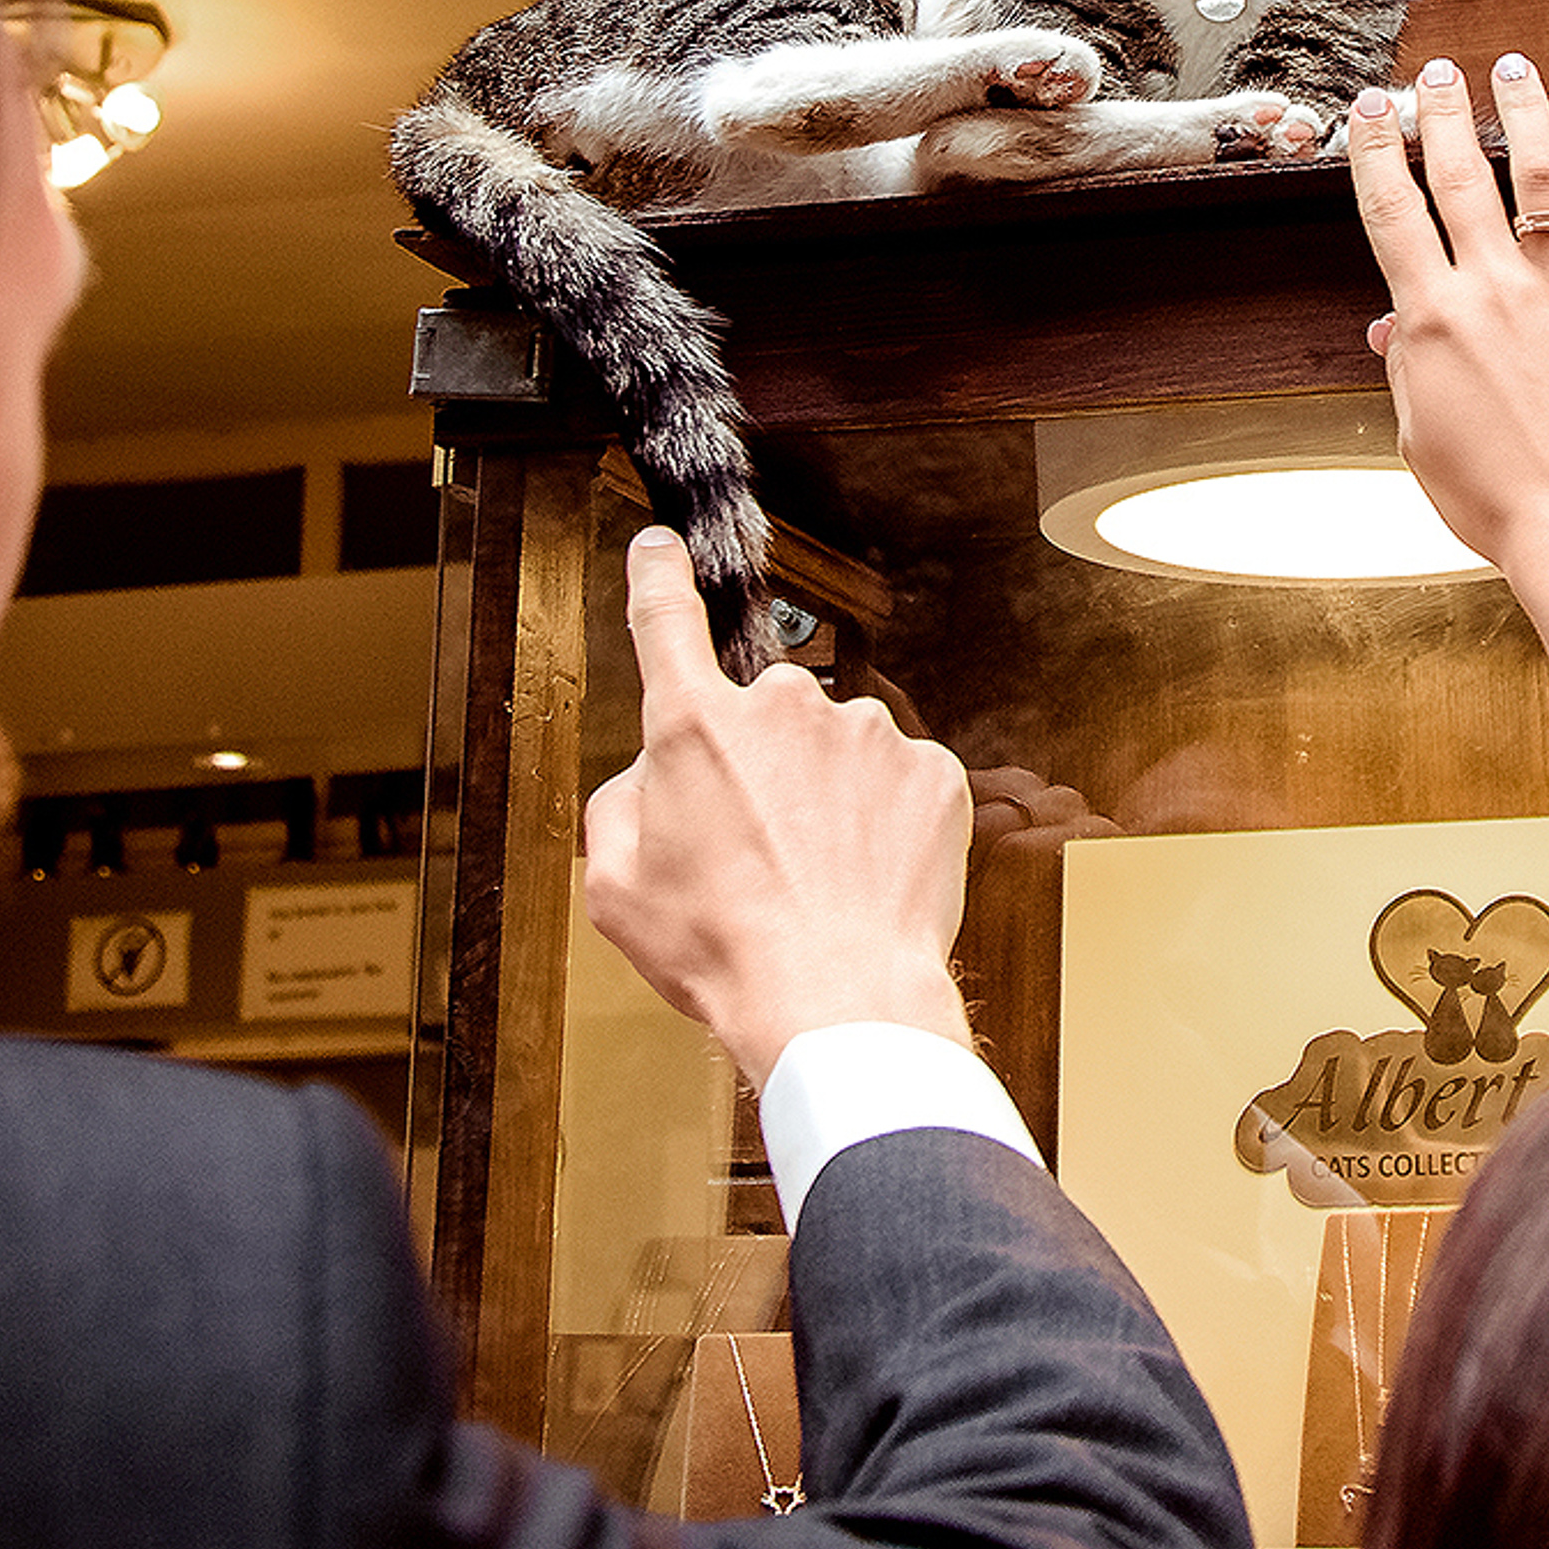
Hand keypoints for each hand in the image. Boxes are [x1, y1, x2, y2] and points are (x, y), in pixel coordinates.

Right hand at [583, 526, 974, 1088]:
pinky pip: (898, 783)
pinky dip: (884, 823)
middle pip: (764, 715)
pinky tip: (865, 878)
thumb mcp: (616, 886)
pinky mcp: (932, 772)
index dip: (658, 577)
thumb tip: (651, 778)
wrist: (836, 1001)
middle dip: (758, 765)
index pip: (664, 621)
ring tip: (815, 879)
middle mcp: (785, 707)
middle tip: (754, 849)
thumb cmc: (722, 952)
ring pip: (837, 750)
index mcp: (696, 726)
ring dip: (825, 796)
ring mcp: (867, 734)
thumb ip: (621, 805)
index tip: (660, 547)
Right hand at [1350, 57, 1548, 995]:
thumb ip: (1407, 370)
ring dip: (1520, 112)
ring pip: (1539, 171)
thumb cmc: (1498, 501)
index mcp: (1433, 318)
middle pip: (1457, 176)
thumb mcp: (1422, 438)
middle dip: (1440, 116)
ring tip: (1510, 67)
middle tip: (1432, 75)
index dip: (1376, 153)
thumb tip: (1393, 326)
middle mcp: (1494, 285)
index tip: (1370, 112)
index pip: (1392, 212)